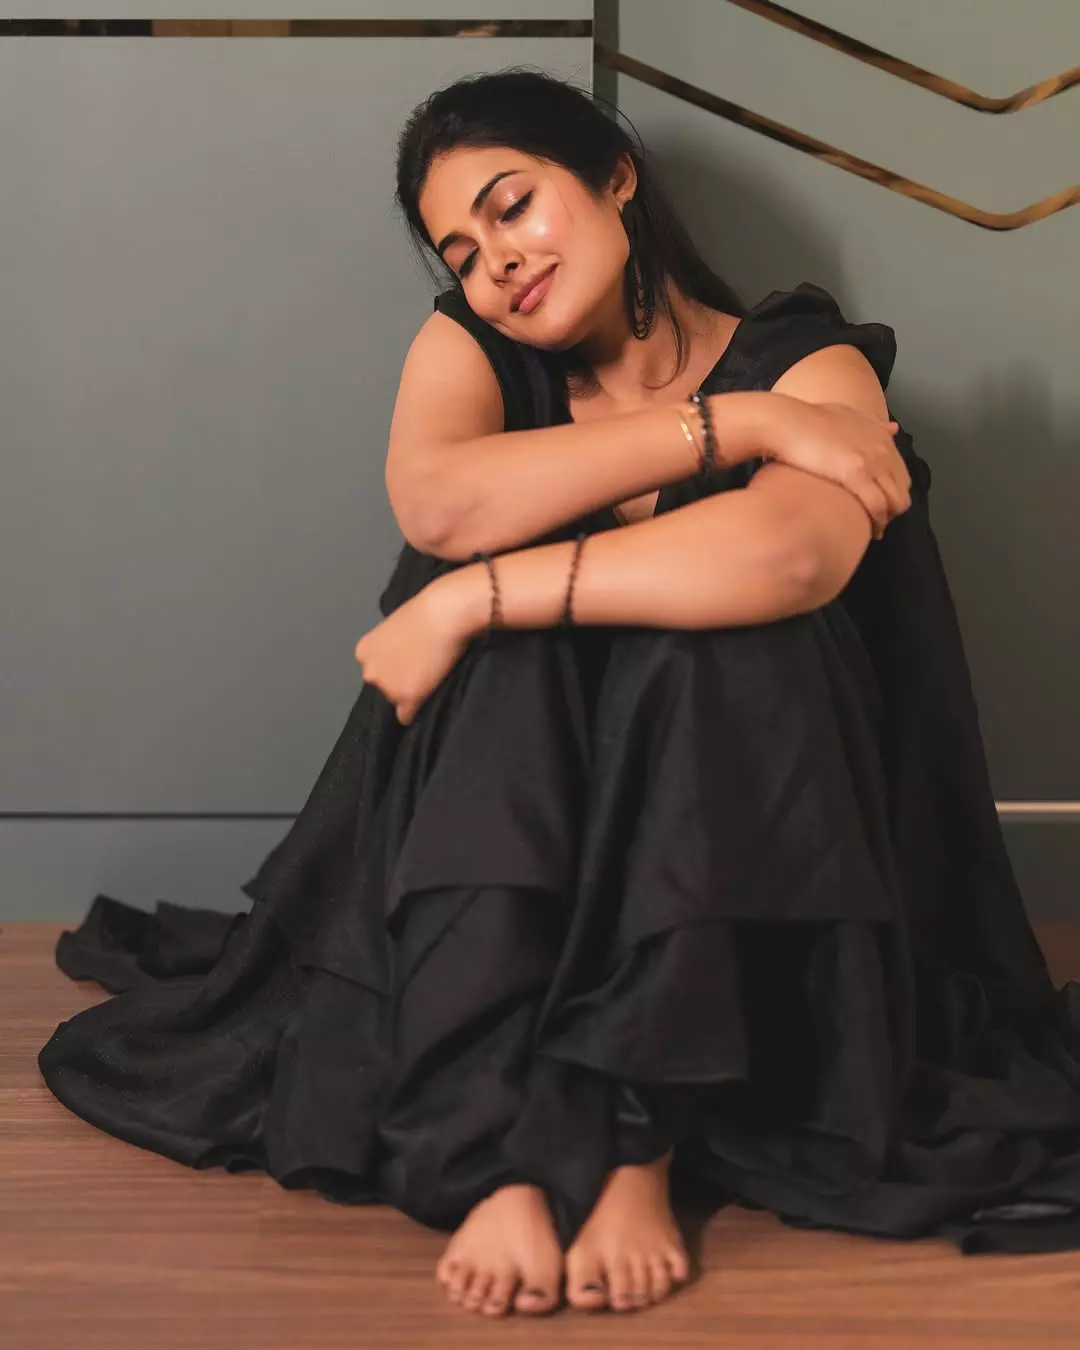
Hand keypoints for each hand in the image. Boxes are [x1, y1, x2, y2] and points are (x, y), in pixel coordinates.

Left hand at [353, 572, 478, 725]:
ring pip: (397, 700)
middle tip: (419, 668)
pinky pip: (406, 715)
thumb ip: (389, 645)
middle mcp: (370, 671)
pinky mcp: (407, 697)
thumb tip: (398, 655)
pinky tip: (424, 702)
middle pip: (382, 687)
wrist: (444, 615)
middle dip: (397, 681)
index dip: (392, 667)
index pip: (374, 670)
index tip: (406, 662)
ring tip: (429, 675)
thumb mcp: (394, 625)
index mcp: (364, 652)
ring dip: (410, 694)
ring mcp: (387, 687)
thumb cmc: (425, 610)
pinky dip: (415, 711)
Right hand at [746, 393, 911, 539]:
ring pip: (896, 501)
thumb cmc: (807, 421)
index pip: (901, 472)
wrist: (786, 422)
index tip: (880, 503)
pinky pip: (878, 506)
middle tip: (876, 520)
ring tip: (874, 530)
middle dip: (893, 508)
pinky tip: (869, 531)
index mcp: (880, 436)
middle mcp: (882, 448)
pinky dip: (877, 522)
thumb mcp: (846, 414)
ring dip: (887, 518)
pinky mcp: (857, 474)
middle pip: (903, 488)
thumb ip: (871, 423)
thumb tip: (893, 428)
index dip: (893, 492)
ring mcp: (871, 461)